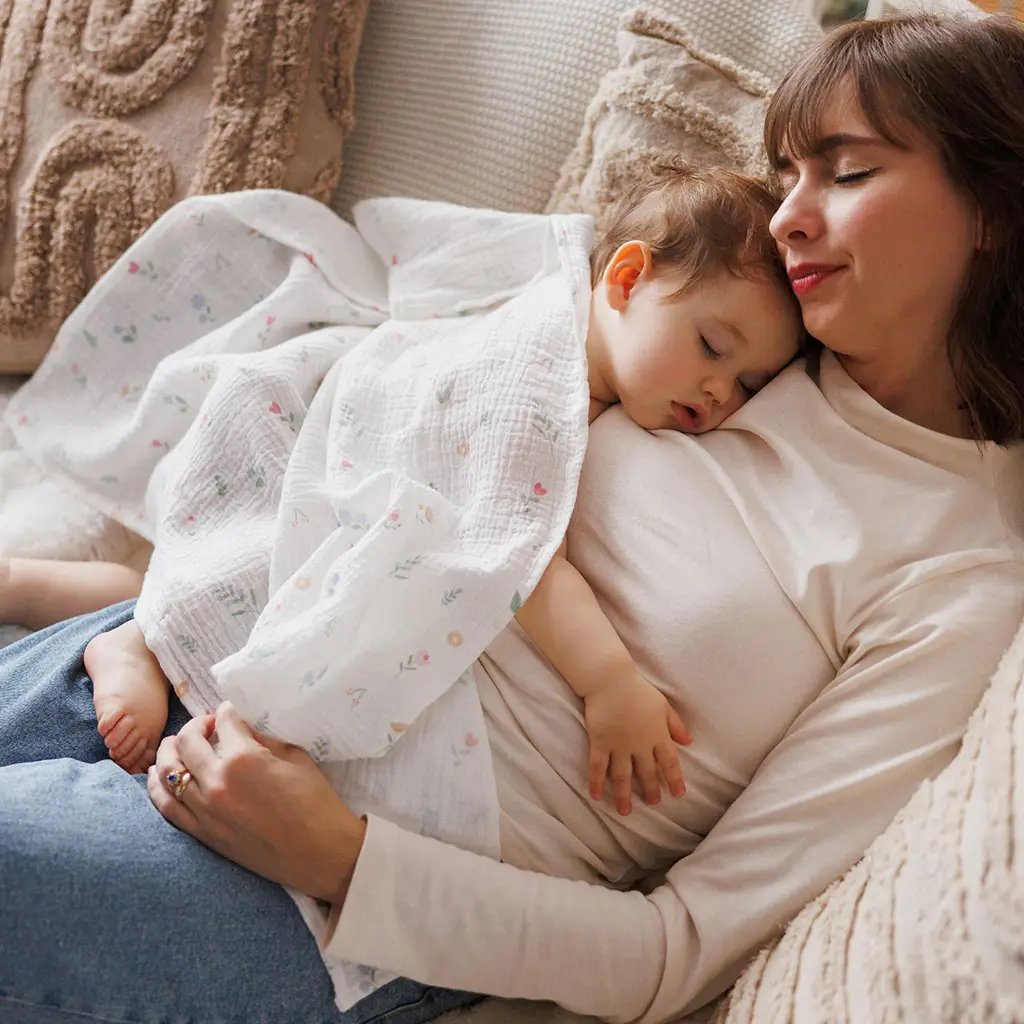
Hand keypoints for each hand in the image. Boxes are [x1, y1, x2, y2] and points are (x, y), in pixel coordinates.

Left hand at [147, 701, 366, 903]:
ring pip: (168, 771)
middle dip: (195, 726)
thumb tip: (240, 731)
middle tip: (206, 726)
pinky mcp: (202, 833)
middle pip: (187, 741)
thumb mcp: (295, 757)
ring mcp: (205, 809)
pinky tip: (156, 774)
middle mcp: (217, 781)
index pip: (224, 722)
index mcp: (245, 757)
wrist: (319, 852)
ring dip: (169, 751)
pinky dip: (156, 786)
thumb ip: (262, 740)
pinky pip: (166, 806)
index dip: (225, 712)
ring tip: (175, 744)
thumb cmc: (315, 801)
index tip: (227, 712)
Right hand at [584, 675, 691, 815]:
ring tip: (625, 811)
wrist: (610, 679)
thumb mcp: (663, 706)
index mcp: (657, 734)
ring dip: (624, 795)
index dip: (674, 779)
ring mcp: (618, 745)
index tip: (678, 794)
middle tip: (653, 803)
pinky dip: (596, 782)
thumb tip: (689, 742)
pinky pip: (597, 766)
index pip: (669, 762)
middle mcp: (639, 744)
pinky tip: (596, 796)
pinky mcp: (599, 742)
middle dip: (650, 790)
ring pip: (622, 776)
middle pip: (646, 772)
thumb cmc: (638, 690)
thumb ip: (676, 725)